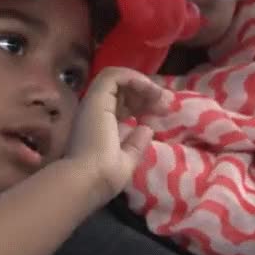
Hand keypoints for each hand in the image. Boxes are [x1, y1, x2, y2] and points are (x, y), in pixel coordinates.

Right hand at [66, 67, 168, 204]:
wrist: (88, 179)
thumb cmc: (104, 176)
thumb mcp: (127, 160)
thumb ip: (136, 144)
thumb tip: (146, 127)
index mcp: (100, 125)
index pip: (121, 105)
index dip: (142, 104)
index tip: (161, 112)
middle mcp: (94, 111)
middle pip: (121, 89)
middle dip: (146, 92)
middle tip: (165, 102)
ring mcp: (94, 102)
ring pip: (117, 78)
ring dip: (141, 84)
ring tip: (159, 96)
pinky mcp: (96, 96)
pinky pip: (114, 75)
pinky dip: (134, 78)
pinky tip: (149, 90)